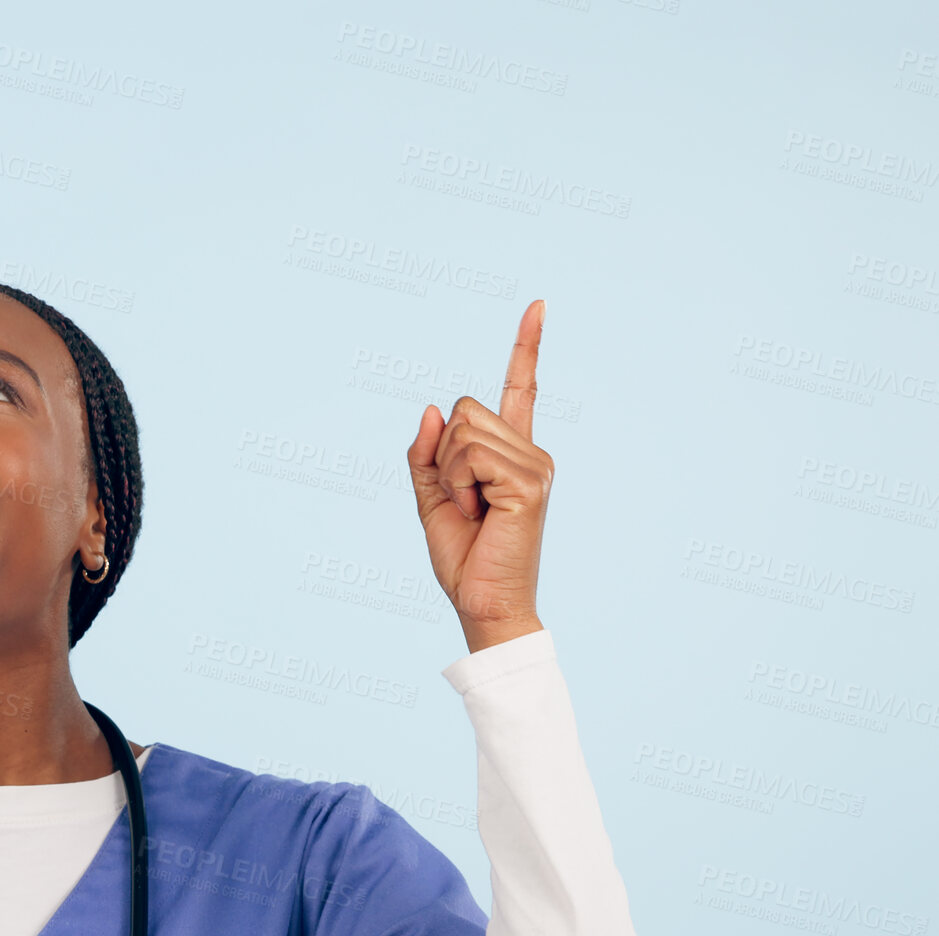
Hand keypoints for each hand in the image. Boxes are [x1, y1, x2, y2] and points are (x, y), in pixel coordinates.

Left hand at [405, 300, 552, 651]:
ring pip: (463, 431)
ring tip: (473, 510)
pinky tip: (478, 512)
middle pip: (464, 408)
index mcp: (510, 453)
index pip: (520, 389)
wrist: (482, 601)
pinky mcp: (531, 481)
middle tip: (464, 502)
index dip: (526, 347)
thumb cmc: (463, 557)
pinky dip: (459, 483)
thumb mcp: (430, 496)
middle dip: (444, 454)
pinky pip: (469, 455)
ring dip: (450, 473)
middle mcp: (531, 452)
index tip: (537, 305)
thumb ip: (427, 452)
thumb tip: (431, 406)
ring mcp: (536, 465)